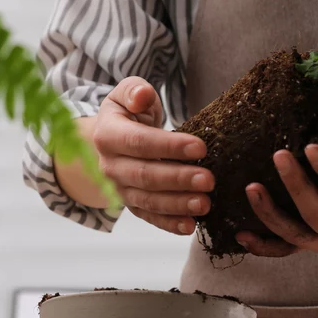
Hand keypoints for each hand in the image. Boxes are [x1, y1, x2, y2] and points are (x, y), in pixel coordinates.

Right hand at [90, 77, 213, 234]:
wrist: (113, 139)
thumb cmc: (129, 112)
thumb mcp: (127, 93)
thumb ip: (135, 91)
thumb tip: (142, 96)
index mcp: (107, 135)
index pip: (139, 142)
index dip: (170, 147)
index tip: (201, 148)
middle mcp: (110, 166)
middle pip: (145, 175)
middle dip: (178, 179)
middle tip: (209, 180)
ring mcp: (119, 189)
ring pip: (148, 200)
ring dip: (178, 205)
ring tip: (205, 204)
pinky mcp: (132, 205)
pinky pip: (150, 217)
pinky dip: (169, 224)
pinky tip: (190, 226)